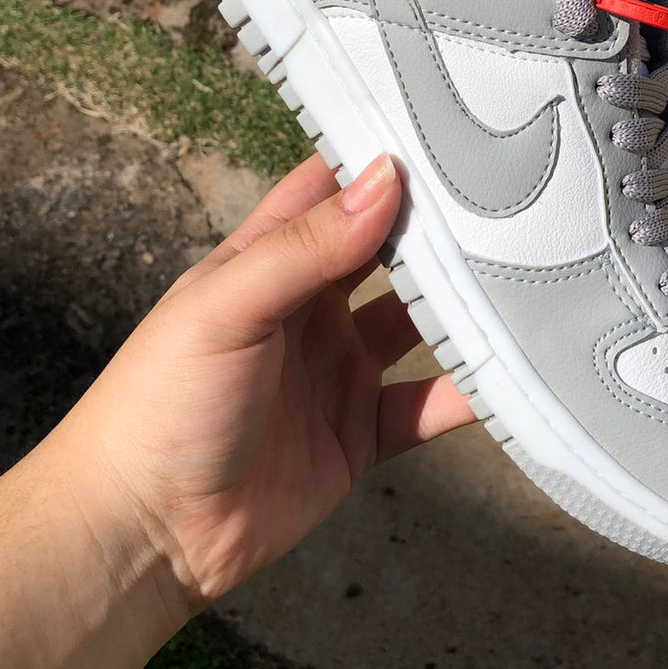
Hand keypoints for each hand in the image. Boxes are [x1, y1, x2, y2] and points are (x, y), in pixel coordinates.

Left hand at [59, 152, 472, 619]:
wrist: (143, 537)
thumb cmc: (160, 405)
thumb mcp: (227, 309)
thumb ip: (306, 247)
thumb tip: (384, 179)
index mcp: (266, 261)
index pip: (332, 190)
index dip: (380, 160)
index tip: (448, 132)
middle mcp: (309, 308)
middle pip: (388, 252)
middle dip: (438, 229)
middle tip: (509, 200)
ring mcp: (338, 371)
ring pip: (417, 325)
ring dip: (460, 307)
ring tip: (524, 280)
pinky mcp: (360, 434)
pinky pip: (426, 405)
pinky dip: (467, 393)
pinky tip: (510, 374)